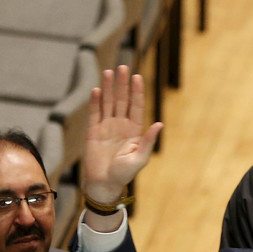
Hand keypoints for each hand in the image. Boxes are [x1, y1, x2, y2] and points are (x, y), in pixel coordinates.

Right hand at [83, 65, 162, 202]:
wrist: (105, 183)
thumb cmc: (125, 174)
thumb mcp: (140, 158)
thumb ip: (148, 140)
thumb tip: (159, 123)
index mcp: (134, 131)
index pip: (136, 106)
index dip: (137, 92)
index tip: (138, 77)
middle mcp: (120, 125)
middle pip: (122, 100)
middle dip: (123, 84)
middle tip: (123, 67)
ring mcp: (106, 127)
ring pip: (108, 103)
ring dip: (109, 88)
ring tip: (109, 72)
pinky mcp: (92, 132)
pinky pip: (94, 114)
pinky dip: (95, 102)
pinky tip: (97, 90)